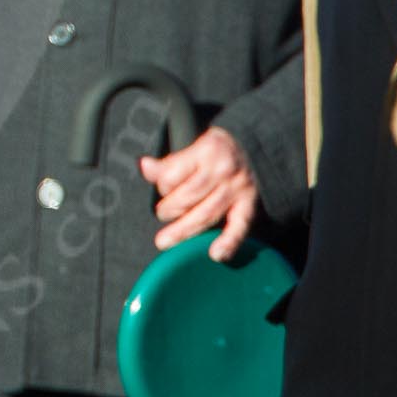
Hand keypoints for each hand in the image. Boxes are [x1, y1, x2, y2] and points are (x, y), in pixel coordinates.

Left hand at [139, 126, 259, 261]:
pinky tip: (216, 254)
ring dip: (184, 230)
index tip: (162, 188)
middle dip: (169, 210)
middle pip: (188, 197)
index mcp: (206, 149)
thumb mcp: (190, 143)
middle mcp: (224, 169)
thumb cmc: (212, 149)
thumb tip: (145, 166)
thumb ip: (167, 161)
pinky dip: (229, 242)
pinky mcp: (250, 203)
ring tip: (165, 240)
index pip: (173, 175)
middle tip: (162, 214)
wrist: (251, 146)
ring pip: (206, 214)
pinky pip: (239, 225)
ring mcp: (238, 188)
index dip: (162, 185)